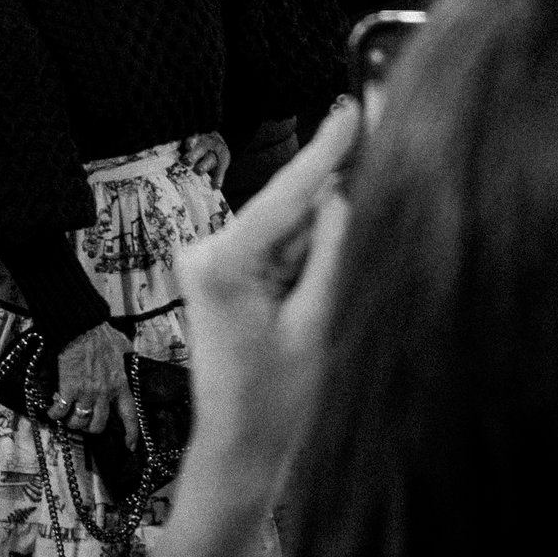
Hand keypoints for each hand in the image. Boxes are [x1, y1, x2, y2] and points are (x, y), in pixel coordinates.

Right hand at [51, 324, 136, 447]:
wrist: (81, 328)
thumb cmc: (101, 334)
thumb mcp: (122, 345)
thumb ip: (126, 355)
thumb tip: (130, 355)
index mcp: (120, 384)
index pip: (129, 415)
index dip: (131, 433)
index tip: (129, 445)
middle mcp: (105, 393)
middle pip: (99, 425)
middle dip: (90, 427)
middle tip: (84, 420)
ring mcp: (86, 393)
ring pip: (79, 422)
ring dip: (72, 422)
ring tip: (67, 416)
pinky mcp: (68, 389)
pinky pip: (61, 411)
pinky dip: (55, 414)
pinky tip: (52, 411)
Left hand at [174, 101, 354, 465]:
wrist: (238, 449)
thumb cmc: (276, 401)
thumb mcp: (318, 322)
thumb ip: (332, 251)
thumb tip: (343, 194)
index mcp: (223, 261)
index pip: (287, 194)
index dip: (325, 149)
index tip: (350, 107)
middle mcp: (207, 250)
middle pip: (291, 212)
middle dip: (330, 224)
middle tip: (343, 272)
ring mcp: (210, 260)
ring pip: (289, 233)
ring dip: (316, 255)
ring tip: (314, 314)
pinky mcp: (221, 272)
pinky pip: (278, 251)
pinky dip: (303, 266)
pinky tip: (305, 306)